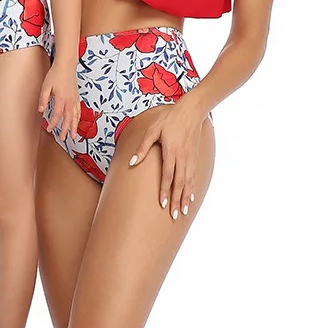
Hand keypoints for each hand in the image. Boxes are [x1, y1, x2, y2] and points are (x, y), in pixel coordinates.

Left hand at [38, 61, 79, 141]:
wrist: (66, 65)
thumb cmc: (55, 74)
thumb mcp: (46, 86)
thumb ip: (43, 99)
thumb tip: (41, 110)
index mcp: (62, 98)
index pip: (57, 115)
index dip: (53, 124)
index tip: (48, 129)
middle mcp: (70, 100)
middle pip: (69, 119)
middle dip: (65, 130)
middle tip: (62, 138)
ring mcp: (75, 99)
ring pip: (76, 116)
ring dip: (74, 127)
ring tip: (73, 136)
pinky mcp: (77, 97)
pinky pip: (79, 111)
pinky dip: (78, 118)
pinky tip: (76, 122)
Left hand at [128, 99, 203, 219]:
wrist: (191, 112)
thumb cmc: (169, 119)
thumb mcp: (153, 129)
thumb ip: (143, 146)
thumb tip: (132, 161)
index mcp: (171, 151)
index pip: (168, 175)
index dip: (165, 190)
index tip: (162, 204)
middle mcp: (182, 157)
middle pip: (179, 183)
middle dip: (176, 200)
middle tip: (174, 216)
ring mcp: (190, 158)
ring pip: (188, 182)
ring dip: (185, 198)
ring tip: (183, 212)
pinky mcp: (194, 157)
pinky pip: (194, 177)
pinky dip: (192, 188)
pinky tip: (191, 197)